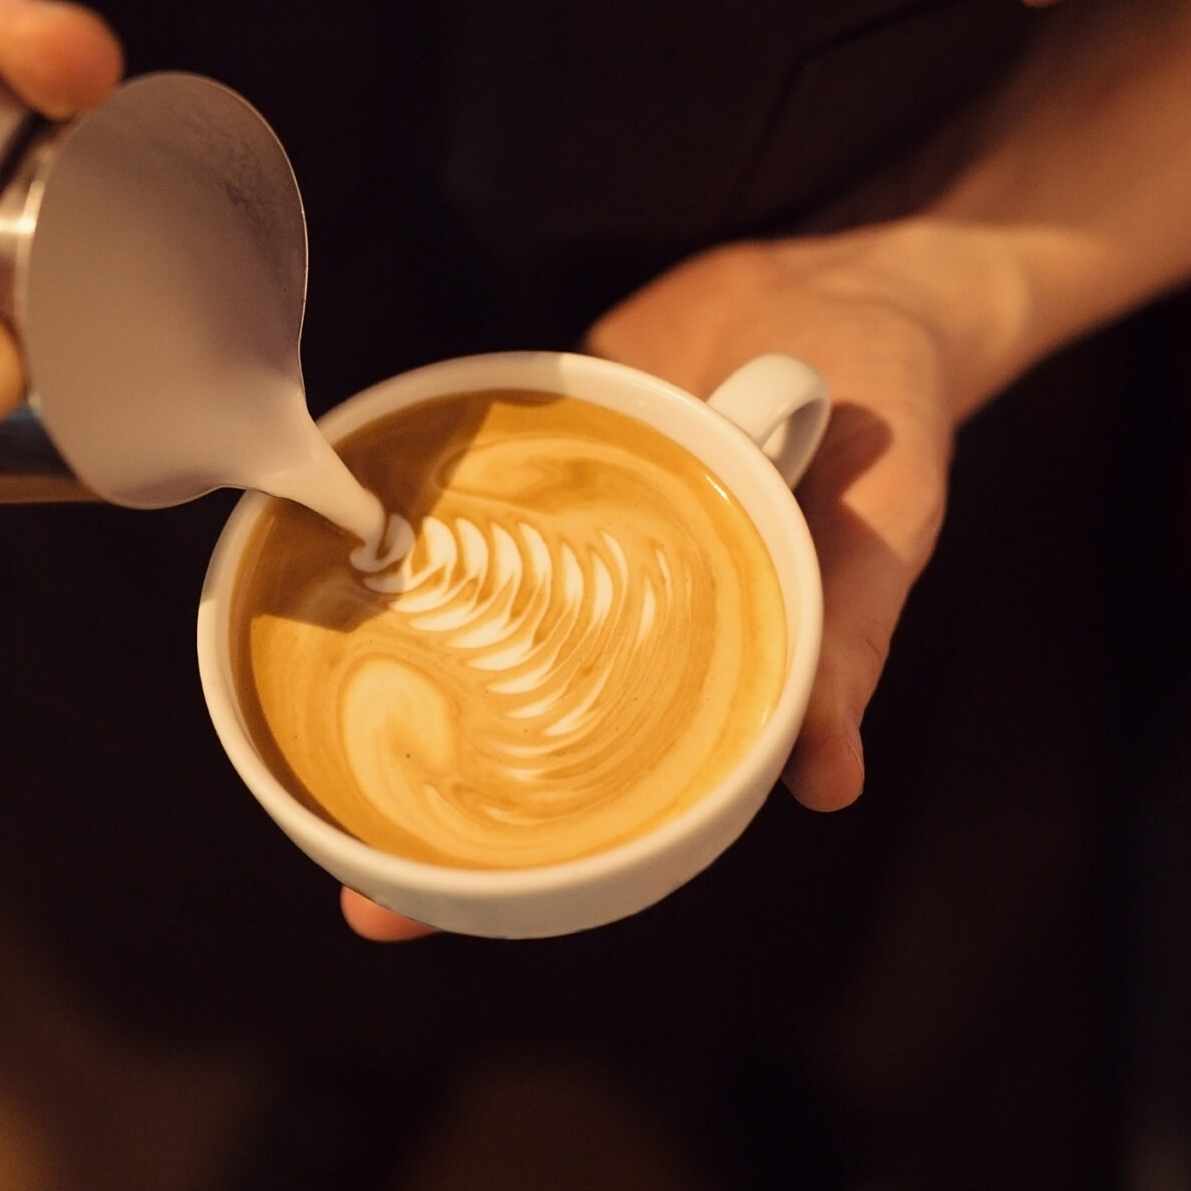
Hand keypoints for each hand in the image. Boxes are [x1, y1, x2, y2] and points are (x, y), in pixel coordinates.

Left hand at [341, 222, 997, 938]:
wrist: (847, 280)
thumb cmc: (887, 413)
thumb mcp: (880, 531)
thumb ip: (844, 639)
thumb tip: (826, 779)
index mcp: (711, 679)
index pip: (607, 797)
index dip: (522, 866)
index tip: (412, 910)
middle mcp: (629, 636)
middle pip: (511, 736)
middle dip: (427, 815)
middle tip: (353, 888)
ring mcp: (573, 561)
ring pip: (467, 639)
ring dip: (395, 677)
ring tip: (303, 742)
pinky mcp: (542, 472)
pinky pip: (463, 517)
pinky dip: (411, 540)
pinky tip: (334, 564)